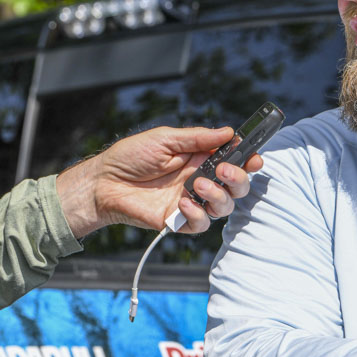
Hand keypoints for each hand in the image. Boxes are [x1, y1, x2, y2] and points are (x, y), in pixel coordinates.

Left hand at [56, 126, 262, 236]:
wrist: (102, 182)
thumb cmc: (130, 157)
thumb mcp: (165, 139)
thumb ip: (198, 138)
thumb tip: (228, 132)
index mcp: (200, 159)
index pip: (234, 161)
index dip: (248, 159)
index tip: (254, 157)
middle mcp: (200, 181)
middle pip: (237, 186)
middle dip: (238, 179)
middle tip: (224, 170)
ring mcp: (191, 202)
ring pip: (224, 207)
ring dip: (218, 195)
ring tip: (197, 184)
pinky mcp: (177, 221)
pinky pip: (201, 224)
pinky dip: (198, 215)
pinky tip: (183, 204)